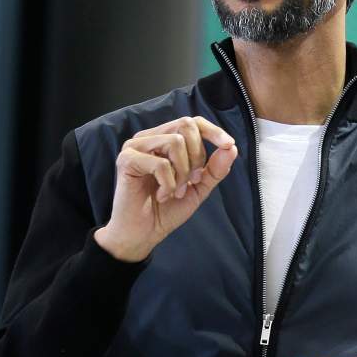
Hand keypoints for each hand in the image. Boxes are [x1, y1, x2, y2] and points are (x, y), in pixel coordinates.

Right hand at [94, 116, 237, 262]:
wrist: (143, 234)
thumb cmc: (165, 210)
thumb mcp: (198, 188)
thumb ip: (214, 169)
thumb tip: (231, 148)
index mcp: (164, 140)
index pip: (192, 122)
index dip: (213, 131)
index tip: (228, 145)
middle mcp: (149, 138)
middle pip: (185, 126)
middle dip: (197, 156)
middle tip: (192, 181)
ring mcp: (135, 147)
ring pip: (175, 142)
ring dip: (182, 172)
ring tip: (175, 191)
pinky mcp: (126, 160)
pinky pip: (160, 163)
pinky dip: (168, 184)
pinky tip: (162, 195)